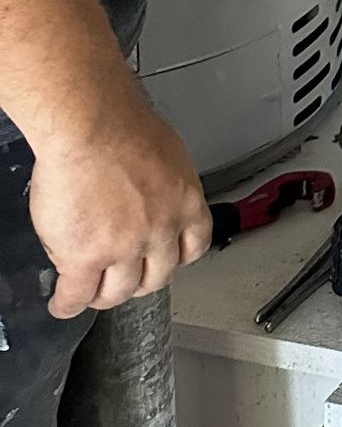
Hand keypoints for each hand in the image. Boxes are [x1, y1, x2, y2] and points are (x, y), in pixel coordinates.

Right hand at [29, 79, 211, 316]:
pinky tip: (63, 302)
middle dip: (139, 282)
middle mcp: (161, 229)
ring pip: (117, 293)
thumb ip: (161, 185)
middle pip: (156, 277)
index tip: (165, 262)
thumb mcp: (165, 154)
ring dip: (103, 295)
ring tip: (90, 292)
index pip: (194, 245)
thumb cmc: (121, 123)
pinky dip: (68, 303)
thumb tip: (147, 195)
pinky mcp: (85, 258)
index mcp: (185, 201)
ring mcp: (123, 248)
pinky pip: (76, 295)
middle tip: (123, 279)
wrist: (91, 122)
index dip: (176, 258)